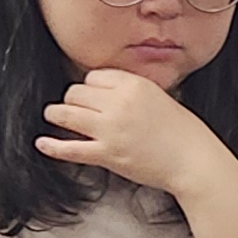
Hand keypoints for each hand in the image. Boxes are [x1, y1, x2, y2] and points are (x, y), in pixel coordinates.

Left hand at [39, 66, 229, 194]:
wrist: (194, 160)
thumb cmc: (183, 132)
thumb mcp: (160, 97)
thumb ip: (132, 92)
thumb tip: (103, 93)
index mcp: (134, 84)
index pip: (93, 77)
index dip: (91, 87)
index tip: (94, 98)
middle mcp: (119, 103)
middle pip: (76, 92)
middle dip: (73, 100)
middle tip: (75, 109)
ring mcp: (111, 129)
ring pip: (67, 113)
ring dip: (57, 114)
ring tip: (54, 116)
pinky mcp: (107, 154)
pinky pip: (71, 148)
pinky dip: (53, 146)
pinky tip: (43, 143)